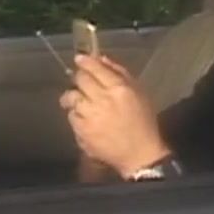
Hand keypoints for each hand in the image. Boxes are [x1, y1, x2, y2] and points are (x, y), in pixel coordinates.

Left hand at [58, 54, 170, 177]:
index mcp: (119, 89)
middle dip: (79, 78)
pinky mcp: (82, 132)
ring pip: (71, 97)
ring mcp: (89, 117)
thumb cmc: (143, 122)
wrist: (139, 154)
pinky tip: (86, 119)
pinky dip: (76, 115)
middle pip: (80, 80)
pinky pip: (71, 116)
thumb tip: (101, 59)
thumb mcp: (139, 93)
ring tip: (81, 102)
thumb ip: (120, 73)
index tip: (80, 59)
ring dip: (74, 98)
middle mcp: (102, 100)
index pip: (95, 68)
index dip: (85, 61)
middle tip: (82, 82)